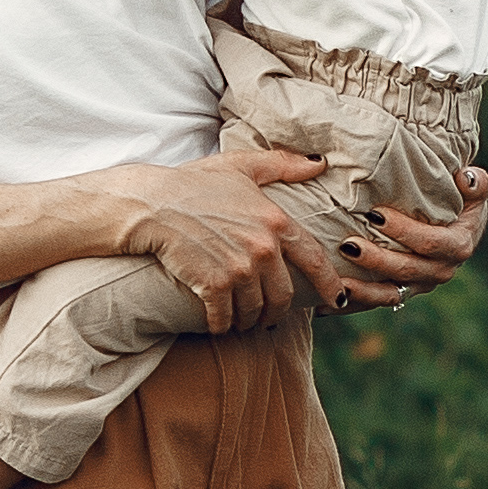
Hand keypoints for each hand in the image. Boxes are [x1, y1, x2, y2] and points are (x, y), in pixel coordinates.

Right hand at [105, 150, 322, 331]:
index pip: (315, 260)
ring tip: (242, 321)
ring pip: (255, 310)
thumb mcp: (240, 166)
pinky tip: (218, 324)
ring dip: (249, 320)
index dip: (330, 285)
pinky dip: (222, 325)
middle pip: (283, 295)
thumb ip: (282, 164)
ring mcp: (239, 268)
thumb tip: (318, 162)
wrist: (150, 204)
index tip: (337, 302)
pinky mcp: (213, 285)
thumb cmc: (192, 184)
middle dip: (277, 311)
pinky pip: (225, 318)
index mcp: (276, 220)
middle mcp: (263, 247)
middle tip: (269, 318)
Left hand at [314, 164, 487, 311]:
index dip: (405, 232)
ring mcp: (420, 285)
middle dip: (377, 260)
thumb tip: (465, 178)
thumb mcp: (474, 188)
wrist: (458, 225)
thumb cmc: (461, 199)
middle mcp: (440, 271)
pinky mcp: (402, 292)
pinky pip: (376, 302)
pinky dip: (351, 305)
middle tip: (348, 245)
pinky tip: (323, 306)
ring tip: (335, 282)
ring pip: (390, 294)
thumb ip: (475, 183)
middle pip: (407, 270)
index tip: (375, 215)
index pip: (431, 243)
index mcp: (458, 246)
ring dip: (363, 291)